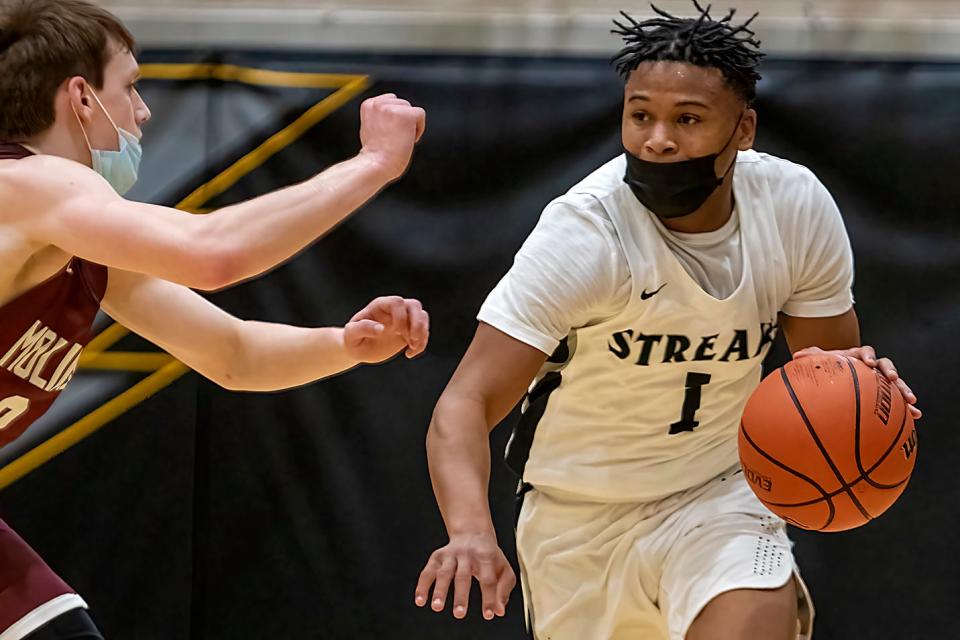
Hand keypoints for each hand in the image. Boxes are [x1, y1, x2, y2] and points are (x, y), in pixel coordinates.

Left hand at [343, 296, 428, 362]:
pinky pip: (423, 332)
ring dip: (422, 333)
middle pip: (414, 305)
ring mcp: (403, 319)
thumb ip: (363, 328)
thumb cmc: (352, 340)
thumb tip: (380, 328)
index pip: (397, 302)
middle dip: (417, 323)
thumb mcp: (351, 335)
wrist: (358, 349)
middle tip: (412, 340)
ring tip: (412, 347)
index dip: (400, 316)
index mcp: (379, 306)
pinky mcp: (409, 331)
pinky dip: (422, 344)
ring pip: (422, 316)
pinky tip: (410, 354)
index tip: (395, 332)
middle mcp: (393, 310)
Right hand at [358, 93, 425, 181]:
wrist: (376, 165)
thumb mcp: (371, 128)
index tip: (389, 133)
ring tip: (399, 140)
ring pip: (412, 110)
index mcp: (369, 104)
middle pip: (403, 104)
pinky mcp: (405, 115)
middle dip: (403, 122)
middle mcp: (378, 103)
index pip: (391, 101)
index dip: (394, 118)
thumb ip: (380, 116)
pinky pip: (420, 114)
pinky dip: (419, 129)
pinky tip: (408, 140)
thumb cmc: (375, 155)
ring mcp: (391, 107)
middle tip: (394, 139)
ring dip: (410, 125)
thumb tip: (395, 115)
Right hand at [415, 531, 515, 620]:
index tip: (488, 614)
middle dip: (460, 595)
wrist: (472, 533)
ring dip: (440, 590)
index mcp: (486, 556)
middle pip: (463, 575)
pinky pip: (428, 571)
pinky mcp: (437, 556)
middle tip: (459, 613)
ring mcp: (450, 554)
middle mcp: (467, 554)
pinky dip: (423, 586)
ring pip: (444, 572)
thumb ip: (503, 590)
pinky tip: (420, 600)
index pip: (488, 579)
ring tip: (437, 607)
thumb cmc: (489, 557)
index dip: (488, 597)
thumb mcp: (504, 569)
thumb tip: (499, 611)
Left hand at [793, 345, 920, 419]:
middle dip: (891, 371)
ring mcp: (882, 380)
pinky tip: (916, 416)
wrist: (839, 378)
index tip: (869, 363)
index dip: (869, 356)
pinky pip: (900, 400)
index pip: (866, 352)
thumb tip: (797, 356)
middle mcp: (873, 367)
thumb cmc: (830, 369)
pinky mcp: (888, 394)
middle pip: (886, 365)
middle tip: (894, 379)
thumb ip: (812, 358)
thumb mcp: (822, 363)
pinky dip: (908, 408)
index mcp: (858, 357)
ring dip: (905, 390)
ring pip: (897, 383)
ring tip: (912, 402)